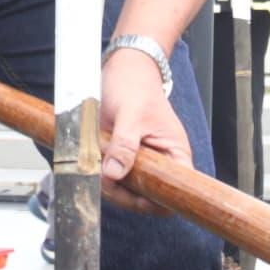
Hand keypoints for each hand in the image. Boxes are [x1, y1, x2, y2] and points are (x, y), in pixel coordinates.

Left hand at [95, 42, 190, 188]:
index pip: (174, 192)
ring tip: (97, 161)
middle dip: (123, 192)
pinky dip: (101, 173)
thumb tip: (115, 174)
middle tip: (104, 175)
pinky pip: (114, 176)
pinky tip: (95, 158)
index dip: (154, 201)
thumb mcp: (130, 114)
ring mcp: (142, 161)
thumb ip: (124, 145)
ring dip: (109, 183)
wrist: (124, 68)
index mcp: (175, 154)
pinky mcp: (124, 158)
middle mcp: (161, 162)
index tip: (130, 193)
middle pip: (146, 197)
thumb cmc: (136, 85)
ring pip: (127, 190)